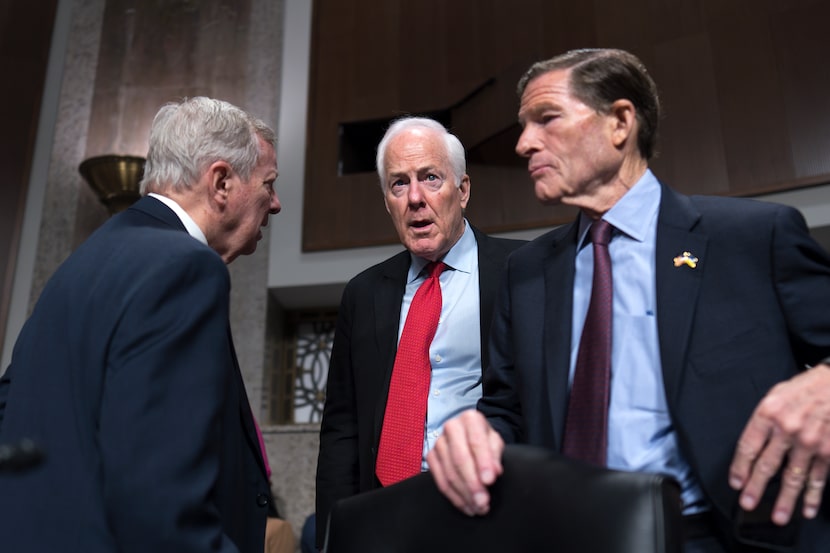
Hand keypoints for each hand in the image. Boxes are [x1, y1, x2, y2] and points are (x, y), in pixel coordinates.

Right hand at [427, 409, 504, 515]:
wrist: (471, 436)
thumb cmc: (485, 440)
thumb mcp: (496, 441)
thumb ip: (496, 455)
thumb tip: (494, 472)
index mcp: (470, 419)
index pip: (476, 442)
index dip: (483, 463)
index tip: (490, 481)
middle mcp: (451, 427)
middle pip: (460, 459)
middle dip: (472, 484)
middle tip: (483, 502)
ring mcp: (439, 442)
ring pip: (450, 473)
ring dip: (464, 494)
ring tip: (478, 507)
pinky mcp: (431, 456)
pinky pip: (441, 481)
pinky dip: (454, 497)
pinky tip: (466, 505)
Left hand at [729, 364, 829, 524]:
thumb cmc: (805, 388)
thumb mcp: (776, 395)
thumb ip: (764, 420)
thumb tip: (754, 446)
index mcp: (768, 413)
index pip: (748, 446)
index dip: (740, 467)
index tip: (736, 482)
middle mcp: (787, 429)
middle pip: (767, 465)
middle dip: (756, 488)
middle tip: (748, 503)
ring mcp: (809, 442)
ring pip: (793, 476)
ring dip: (785, 500)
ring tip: (778, 516)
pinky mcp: (828, 450)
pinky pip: (817, 477)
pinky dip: (813, 495)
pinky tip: (807, 508)